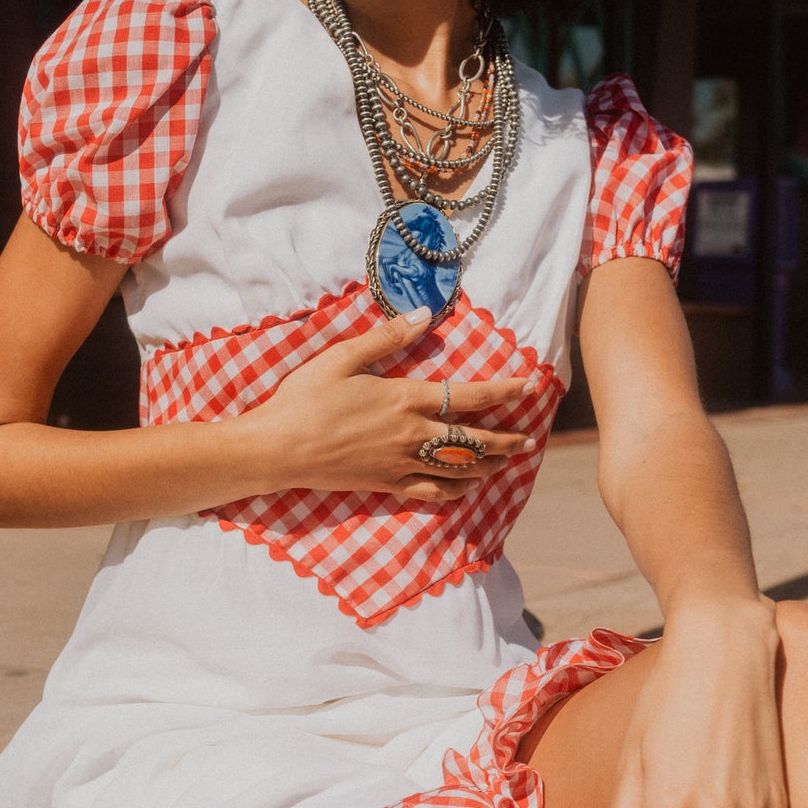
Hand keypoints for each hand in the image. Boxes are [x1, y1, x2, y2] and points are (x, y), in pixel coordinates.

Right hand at [245, 305, 535, 504]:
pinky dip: (456, 490)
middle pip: (474, 441)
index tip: (529, 385)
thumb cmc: (305, 398)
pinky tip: (466, 488)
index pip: (468, 396)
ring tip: (507, 462)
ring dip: (489, 466)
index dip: (504, 391)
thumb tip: (425, 315)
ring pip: (459, 469)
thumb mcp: (343, 357)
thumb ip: (387, 337)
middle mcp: (412, 434)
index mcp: (405, 399)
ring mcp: (401, 463)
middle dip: (507, 440)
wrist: (278, 448)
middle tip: (529, 439)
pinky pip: (433, 492)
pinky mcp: (387, 484)